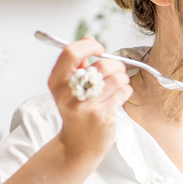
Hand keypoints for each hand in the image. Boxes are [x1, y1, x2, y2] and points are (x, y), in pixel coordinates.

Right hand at [49, 37, 131, 161]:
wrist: (78, 144)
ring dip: (123, 79)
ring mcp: (84, 106)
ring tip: (117, 86)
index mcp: (56, 81)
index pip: (71, 53)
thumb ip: (78, 64)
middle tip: (116, 72)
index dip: (89, 46)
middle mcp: (68, 93)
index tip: (99, 49)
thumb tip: (89, 38)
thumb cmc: (77, 112)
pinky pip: (123, 92)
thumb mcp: (68, 87)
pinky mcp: (101, 116)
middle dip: (116, 66)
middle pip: (102, 65)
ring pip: (117, 78)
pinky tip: (119, 97)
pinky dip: (126, 91)